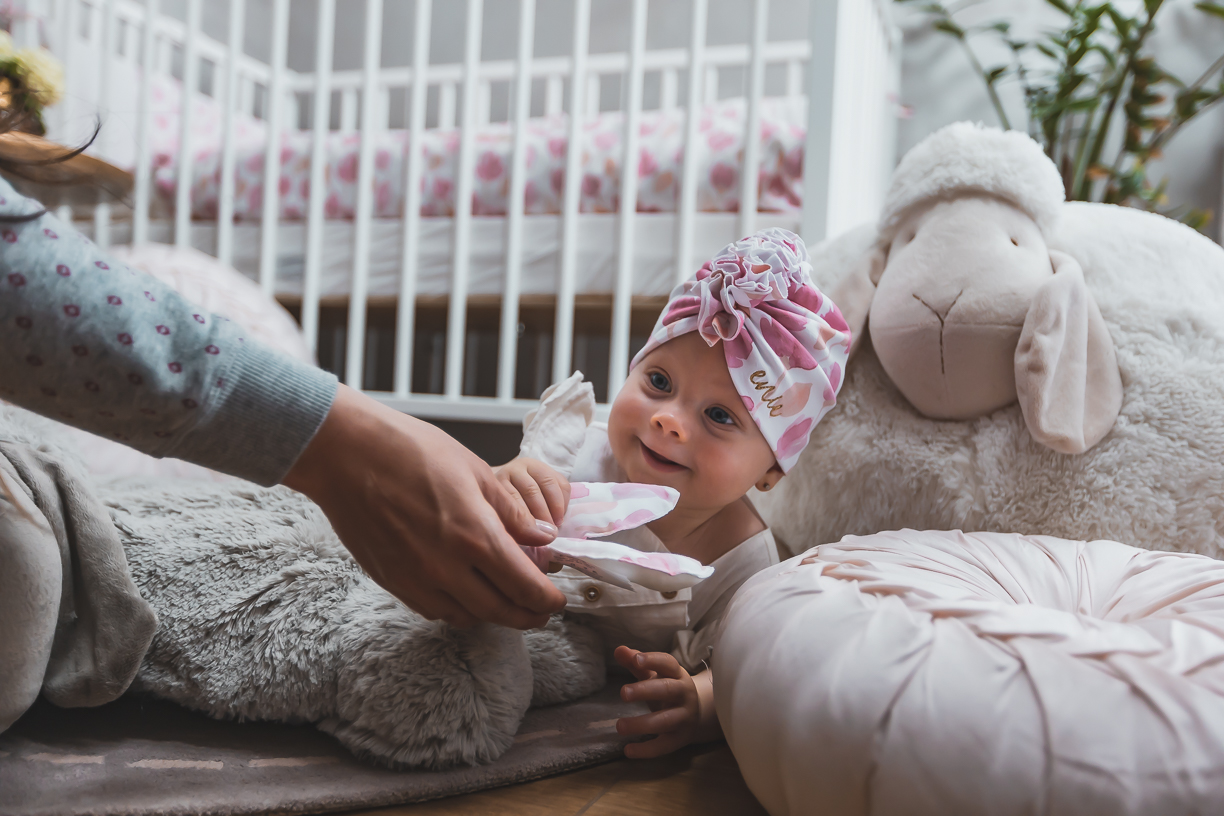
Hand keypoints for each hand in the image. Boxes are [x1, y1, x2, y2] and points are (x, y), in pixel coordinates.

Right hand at [283, 384, 566, 629]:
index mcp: (474, 536)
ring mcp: (417, 580)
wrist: (346, 455)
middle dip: (528, 615)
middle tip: (541, 611)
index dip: (548, 600)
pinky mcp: (394, 583)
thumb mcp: (475, 472)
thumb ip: (512, 512)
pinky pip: (436, 611)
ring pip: (468, 617)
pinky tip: (467, 592)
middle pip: (500, 612)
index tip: (557, 599)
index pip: (525, 587)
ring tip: (507, 600)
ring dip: (494, 614)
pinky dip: (460, 609)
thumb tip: (543, 537)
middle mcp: (447, 568)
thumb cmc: (411, 452)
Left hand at [614, 646, 707, 757]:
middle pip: (667, 690)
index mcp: (677, 674)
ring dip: (642, 724)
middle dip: (645, 691)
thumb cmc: (667, 688)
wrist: (696, 712)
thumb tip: (618, 650)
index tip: (636, 660)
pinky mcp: (680, 738)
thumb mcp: (654, 674)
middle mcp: (684, 694)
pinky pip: (664, 745)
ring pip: (665, 720)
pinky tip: (628, 750)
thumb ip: (636, 663)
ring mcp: (684, 717)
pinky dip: (646, 750)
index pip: (667, 663)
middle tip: (623, 693)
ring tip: (619, 726)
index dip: (653, 660)